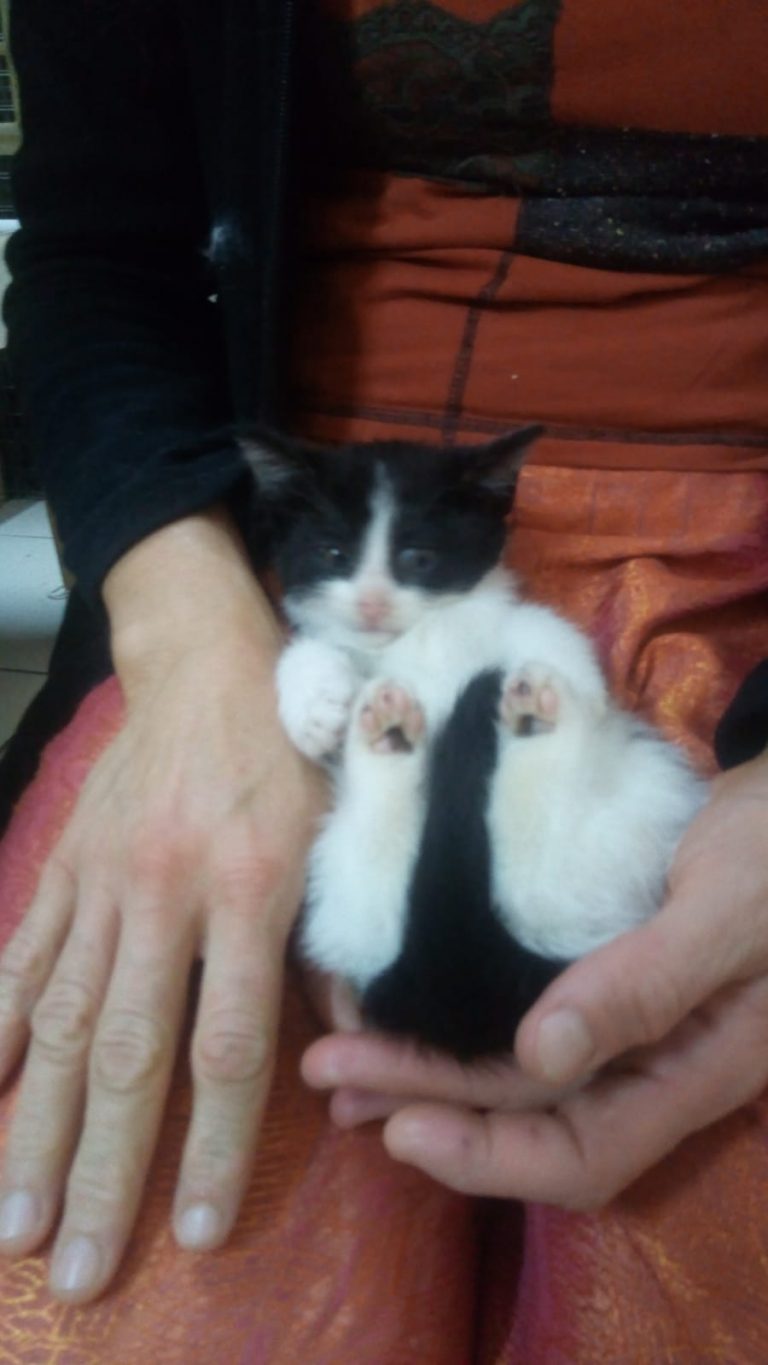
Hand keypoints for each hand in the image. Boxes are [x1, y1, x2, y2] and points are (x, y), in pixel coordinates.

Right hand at [0, 513, 325, 1301]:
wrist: (205, 658)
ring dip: (36, 1128)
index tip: (192, 1233)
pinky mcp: (61, 865)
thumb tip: (356, 1049)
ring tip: (14, 1224)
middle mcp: (165, 894)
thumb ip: (342, 939)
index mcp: (250, 889)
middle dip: (102, 1171)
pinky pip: (21, 957)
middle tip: (77, 1268)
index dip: (210, 1146)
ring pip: (63, 1021)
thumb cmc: (291, 748)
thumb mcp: (344, 829)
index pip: (228, 1043)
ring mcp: (100, 882)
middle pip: (129, 1053)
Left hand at [302, 751, 767, 1206]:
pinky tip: (413, 1006)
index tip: (401, 1126)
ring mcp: (634, 1025)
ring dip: (434, 1074)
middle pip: (533, 1119)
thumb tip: (543, 1057)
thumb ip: (648, 983)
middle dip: (430, 1107)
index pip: (585, 1154)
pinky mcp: (610, 979)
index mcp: (698, 1069)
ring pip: (523, 1078)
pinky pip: (529, 1024)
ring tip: (345, 1060)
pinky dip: (464, 1024)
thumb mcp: (727, 908)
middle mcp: (659, 1064)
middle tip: (332, 1075)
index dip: (489, 1156)